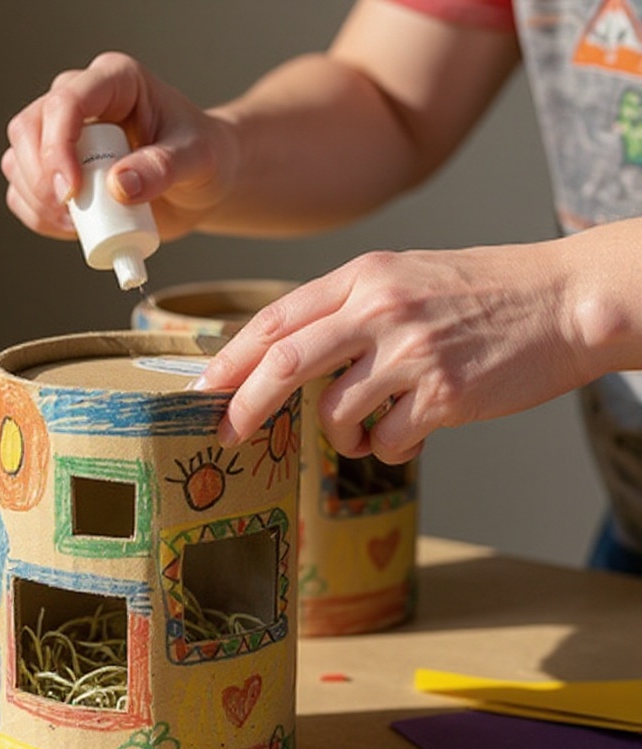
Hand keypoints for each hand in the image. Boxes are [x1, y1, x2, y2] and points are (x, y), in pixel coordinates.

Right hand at [1, 51, 236, 240]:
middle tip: (73, 215)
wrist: (201, 185)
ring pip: (18, 161)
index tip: (70, 191)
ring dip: (37, 201)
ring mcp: (64, 137)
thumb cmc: (205, 159)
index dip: (57, 146)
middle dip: (40, 178)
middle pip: (28, 129)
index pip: (65, 101)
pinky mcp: (56, 172)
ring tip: (80, 225)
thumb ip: (164, 168)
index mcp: (115, 82)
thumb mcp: (199, 160)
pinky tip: (72, 229)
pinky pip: (23, 193)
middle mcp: (81, 102)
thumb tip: (119, 187)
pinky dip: (38, 217)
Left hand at [195, 241, 596, 463]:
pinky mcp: (444, 394)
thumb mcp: (405, 278)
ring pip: (336, 413)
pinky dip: (388, 448)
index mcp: (366, 276)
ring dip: (340, 436)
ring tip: (366, 431)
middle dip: (245, 405)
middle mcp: (382, 308)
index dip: (232, 358)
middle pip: (286, 363)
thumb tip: (287, 364)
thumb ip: (347, 311)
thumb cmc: (483, 294)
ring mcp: (413, 351)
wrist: (568, 300)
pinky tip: (411, 432)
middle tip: (225, 433)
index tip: (203, 388)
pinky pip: (387, 441)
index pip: (278, 319)